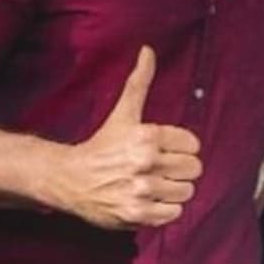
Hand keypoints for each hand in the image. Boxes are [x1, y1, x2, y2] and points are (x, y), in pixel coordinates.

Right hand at [49, 46, 201, 229]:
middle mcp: (145, 163)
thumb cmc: (102, 145)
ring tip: (156, 184)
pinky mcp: (137, 214)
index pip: (193, 145)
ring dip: (174, 190)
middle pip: (193, 169)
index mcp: (148, 136)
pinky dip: (166, 209)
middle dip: (181, 169)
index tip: (165, 150)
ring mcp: (141, 190)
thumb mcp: (123, 112)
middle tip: (162, 169)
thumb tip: (148, 49)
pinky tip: (151, 200)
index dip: (182, 148)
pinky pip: (173, 214)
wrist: (69, 179)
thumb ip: (139, 81)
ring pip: (186, 192)